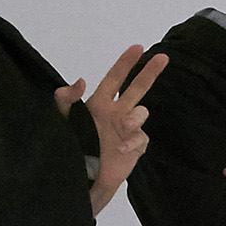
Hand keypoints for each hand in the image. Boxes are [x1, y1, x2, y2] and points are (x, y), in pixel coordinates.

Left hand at [64, 46, 164, 213]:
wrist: (82, 178)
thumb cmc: (72, 147)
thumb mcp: (62, 120)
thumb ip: (66, 99)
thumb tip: (80, 80)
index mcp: (100, 103)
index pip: (115, 78)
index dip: (126, 62)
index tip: (138, 47)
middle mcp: (116, 113)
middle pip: (138, 88)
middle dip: (150, 72)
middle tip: (163, 57)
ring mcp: (127, 130)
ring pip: (141, 113)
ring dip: (136, 116)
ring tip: (126, 124)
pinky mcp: (134, 146)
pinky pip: (140, 138)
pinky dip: (131, 141)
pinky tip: (120, 148)